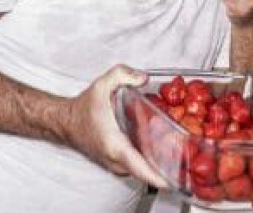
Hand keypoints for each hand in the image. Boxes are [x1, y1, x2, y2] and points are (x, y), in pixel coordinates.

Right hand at [62, 64, 167, 187]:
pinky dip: (149, 160)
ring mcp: (116, 165)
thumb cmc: (83, 108)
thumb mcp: (102, 84)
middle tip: (186, 155)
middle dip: (168, 165)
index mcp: (116, 146)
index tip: (176, 177)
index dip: (160, 176)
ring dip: (159, 163)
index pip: (141, 169)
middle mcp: (116, 161)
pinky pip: (137, 166)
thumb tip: (144, 78)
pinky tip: (160, 148)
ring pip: (143, 170)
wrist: (65, 121)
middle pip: (148, 171)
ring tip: (178, 151)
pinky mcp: (116, 165)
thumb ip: (123, 74)